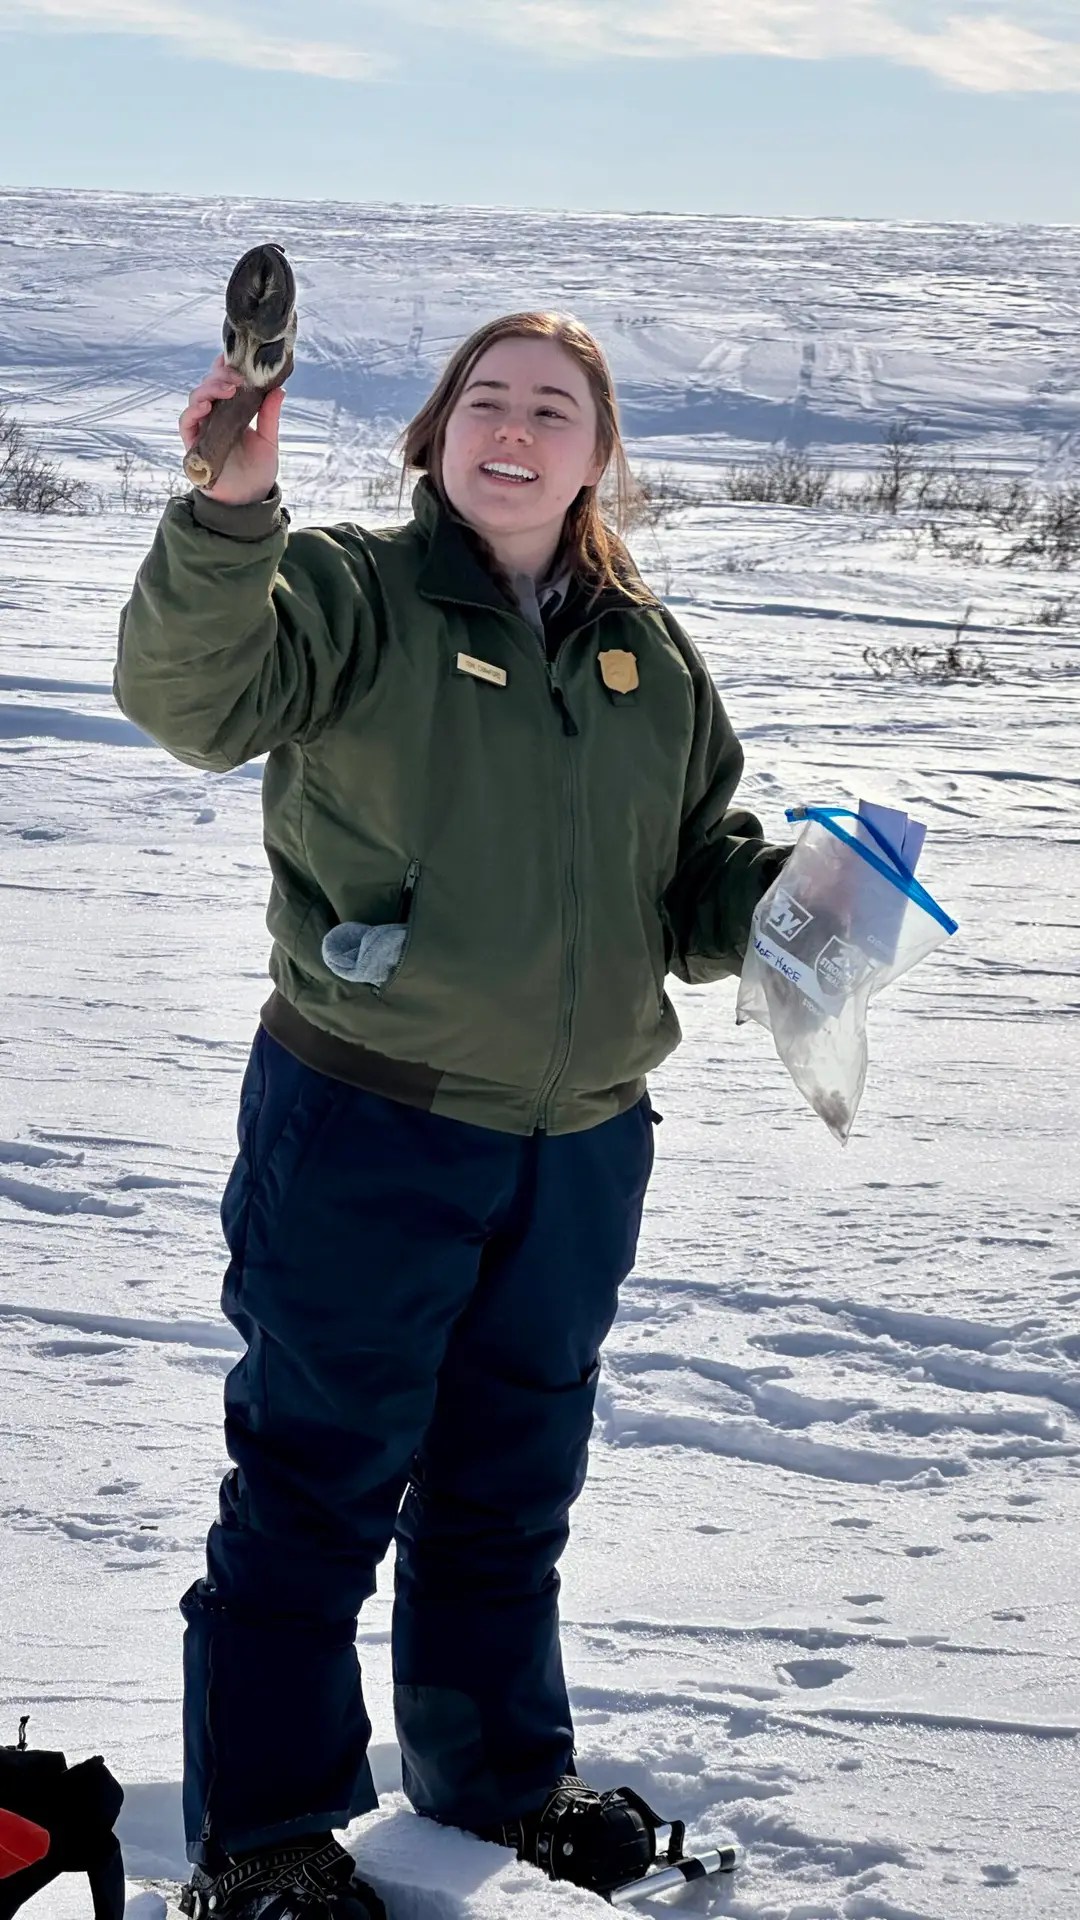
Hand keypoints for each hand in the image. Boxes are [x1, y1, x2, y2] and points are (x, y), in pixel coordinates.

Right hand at [178, 352, 284, 504]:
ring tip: (227, 389)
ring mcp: (202, 429)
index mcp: (231, 411)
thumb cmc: (258, 471)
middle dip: (220, 376)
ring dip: (209, 389)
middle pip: (209, 386)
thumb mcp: (269, 441)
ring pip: (197, 399)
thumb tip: (280, 389)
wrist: (249, 501)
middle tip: (237, 377)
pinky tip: (206, 406)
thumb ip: (270, 416)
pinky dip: (193, 411)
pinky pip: (186, 422)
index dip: (225, 368)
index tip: (235, 357)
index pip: (223, 383)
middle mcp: (214, 417)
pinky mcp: (193, 444)